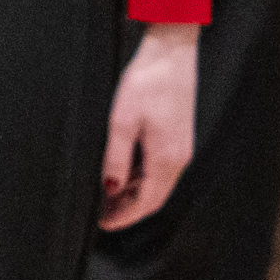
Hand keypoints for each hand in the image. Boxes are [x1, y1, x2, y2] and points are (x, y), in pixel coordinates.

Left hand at [100, 23, 198, 229]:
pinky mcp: (177, 136)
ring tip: (104, 197)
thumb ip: (115, 158)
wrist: (171, 54)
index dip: (123, 217)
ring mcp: (180, 147)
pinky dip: (140, 176)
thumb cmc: (146, 83)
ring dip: (132, 193)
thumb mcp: (121, 121)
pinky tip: (120, 172)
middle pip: (153, 197)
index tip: (102, 225)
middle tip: (100, 216)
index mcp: (167, 159)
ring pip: (156, 182)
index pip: (146, 202)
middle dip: (127, 210)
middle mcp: (178, 158)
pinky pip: (158, 167)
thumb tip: (109, 189)